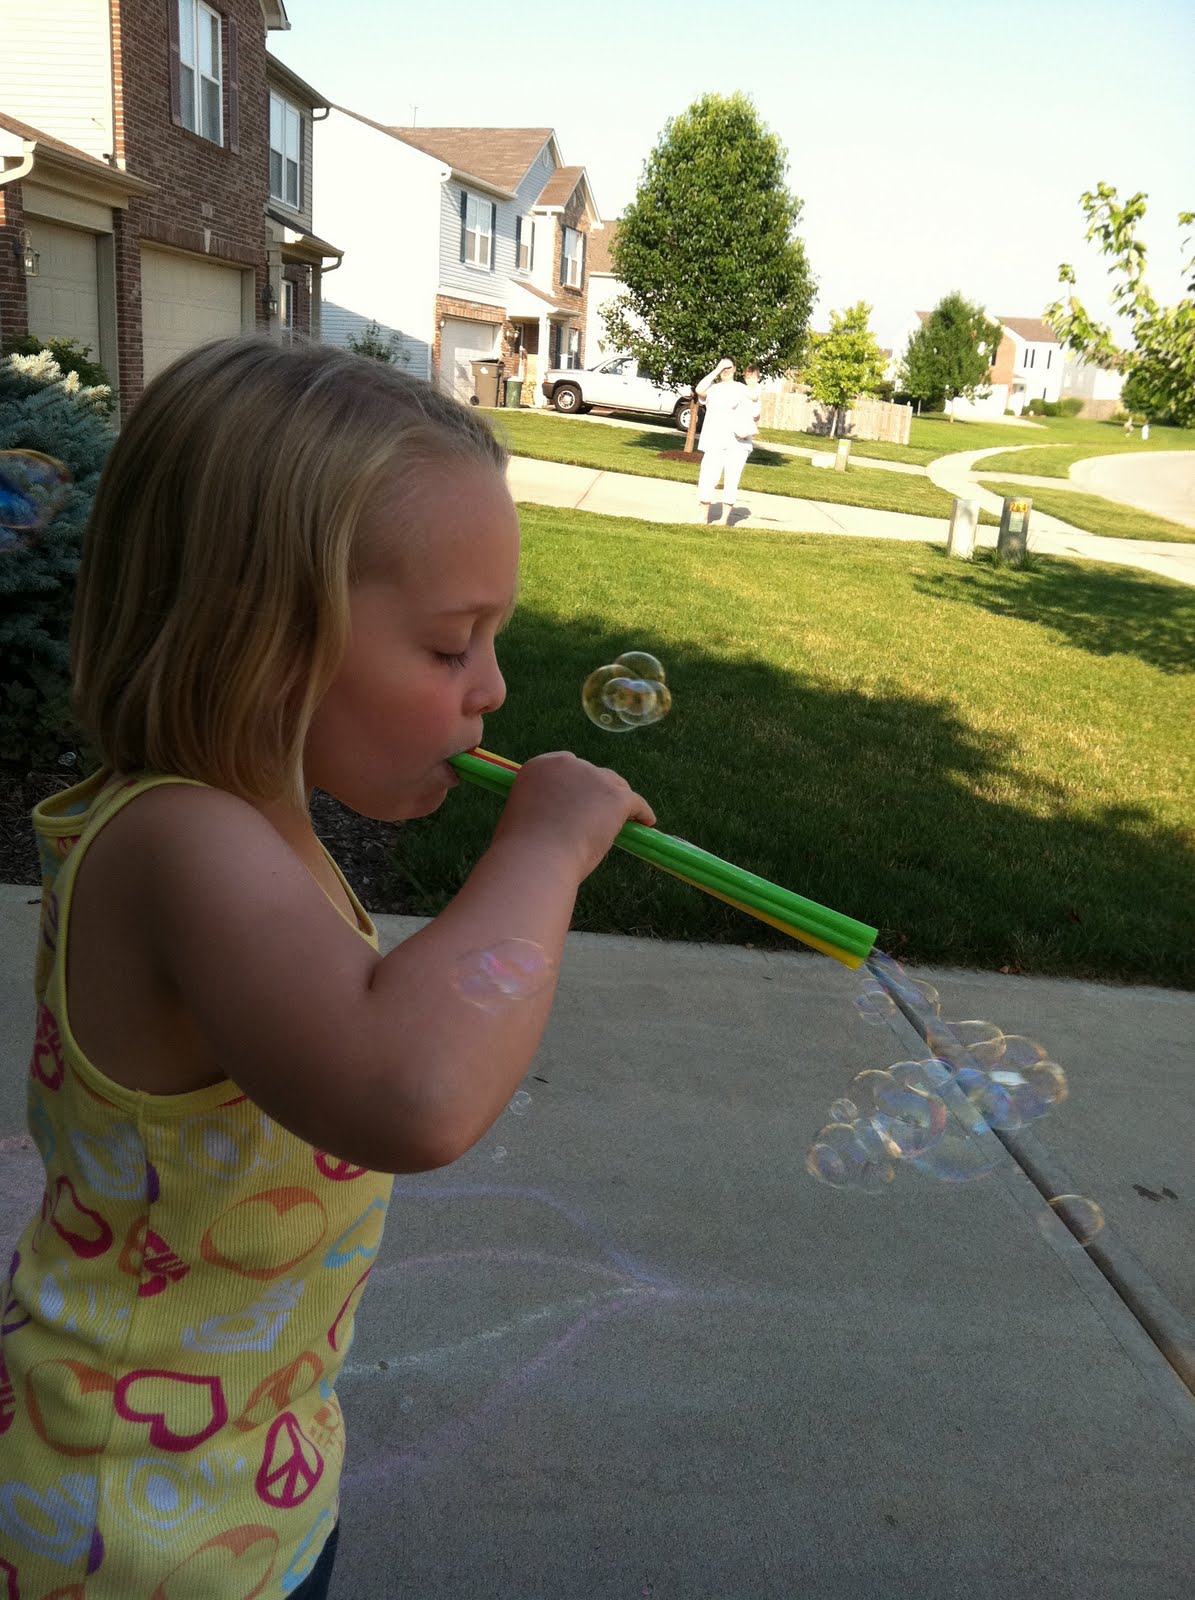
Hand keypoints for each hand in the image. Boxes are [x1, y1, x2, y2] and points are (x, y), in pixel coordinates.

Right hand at [492, 752, 655, 879]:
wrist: (536, 859)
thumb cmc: (523, 849)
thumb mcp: (524, 815)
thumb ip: (542, 806)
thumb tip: (557, 817)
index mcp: (539, 766)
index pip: (567, 767)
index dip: (576, 785)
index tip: (580, 801)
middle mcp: (567, 764)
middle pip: (593, 774)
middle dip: (597, 792)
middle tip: (599, 815)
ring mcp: (593, 777)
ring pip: (614, 786)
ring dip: (617, 802)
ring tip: (623, 820)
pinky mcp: (616, 796)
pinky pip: (635, 803)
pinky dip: (642, 813)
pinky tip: (647, 823)